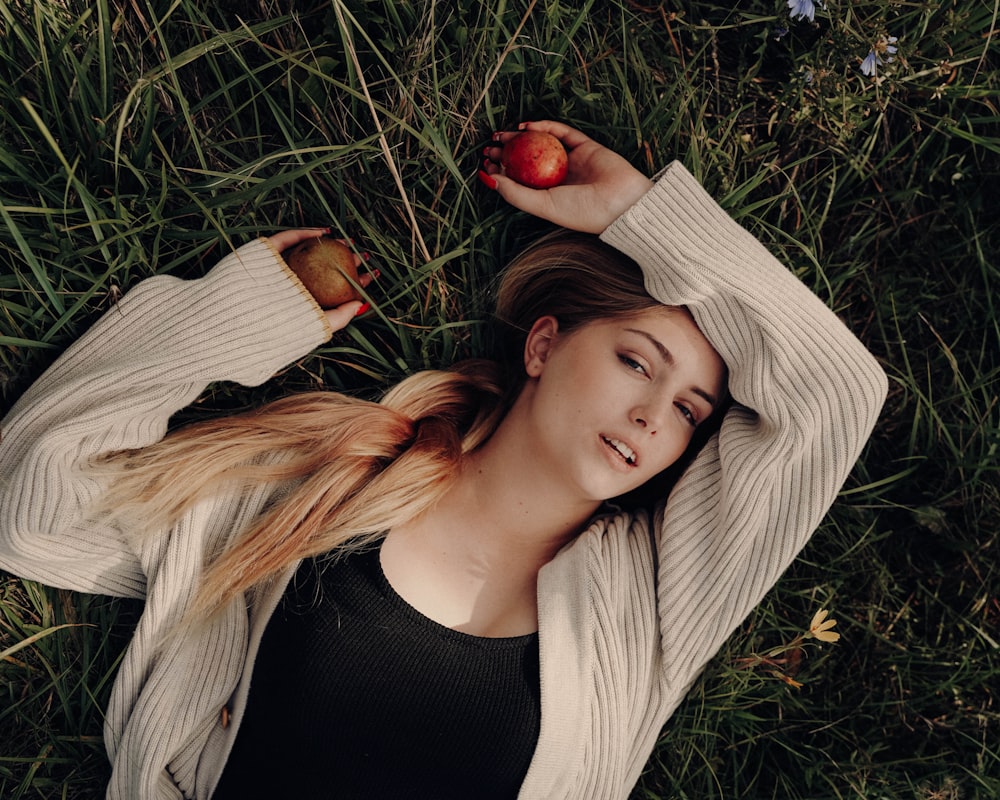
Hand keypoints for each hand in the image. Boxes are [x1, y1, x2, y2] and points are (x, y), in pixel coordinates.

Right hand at [266, 229, 376, 330]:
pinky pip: (286, 240)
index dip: (354, 281)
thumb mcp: (314, 327)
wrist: (234, 322)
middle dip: (346, 260)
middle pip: (322, 268)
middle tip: (365, 255)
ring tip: (349, 242)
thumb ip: (337, 318)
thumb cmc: (276, 331)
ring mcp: (274, 268)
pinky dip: (304, 234)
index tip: (371, 274)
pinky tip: (324, 232)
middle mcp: (288, 285)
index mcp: (300, 304)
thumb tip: (362, 306)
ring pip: (307, 252)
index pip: (332, 289)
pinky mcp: (260, 252)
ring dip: (329, 245)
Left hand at [480, 121, 654, 233]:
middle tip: (489, 146)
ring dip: (521, 138)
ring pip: (542, 143)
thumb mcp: (543, 205)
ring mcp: (572, 161)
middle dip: (507, 152)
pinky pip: (561, 132)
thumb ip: (516, 194)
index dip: (502, 171)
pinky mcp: (585, 146)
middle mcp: (560, 178)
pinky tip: (525, 126)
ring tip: (500, 135)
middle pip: (528, 160)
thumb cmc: (583, 211)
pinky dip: (543, 126)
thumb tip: (488, 180)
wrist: (622, 202)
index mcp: (549, 197)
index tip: (485, 163)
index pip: (521, 181)